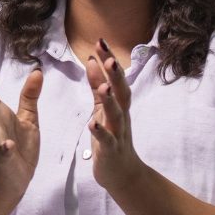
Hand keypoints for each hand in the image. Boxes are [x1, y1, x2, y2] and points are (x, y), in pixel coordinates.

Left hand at [85, 40, 150, 197]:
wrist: (122, 173)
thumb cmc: (111, 138)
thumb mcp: (103, 109)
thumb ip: (97, 86)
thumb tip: (92, 61)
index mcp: (118, 104)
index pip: (115, 78)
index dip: (108, 60)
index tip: (100, 41)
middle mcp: (121, 116)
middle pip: (121, 92)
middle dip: (115, 75)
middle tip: (108, 57)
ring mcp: (118, 133)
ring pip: (116, 115)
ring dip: (110, 100)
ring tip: (103, 87)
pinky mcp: (111, 151)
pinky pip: (107, 140)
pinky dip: (100, 131)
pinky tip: (92, 124)